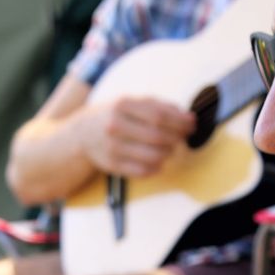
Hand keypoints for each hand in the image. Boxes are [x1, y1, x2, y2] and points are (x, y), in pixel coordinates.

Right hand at [80, 96, 195, 176]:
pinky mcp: (112, 165)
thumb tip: (187, 117)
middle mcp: (115, 125)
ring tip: (170, 149)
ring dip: (169, 154)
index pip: (159, 115)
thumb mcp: (132, 102)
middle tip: (183, 138)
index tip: (192, 125)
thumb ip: (159, 106)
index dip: (180, 122)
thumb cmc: (115, 115)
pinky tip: (158, 161)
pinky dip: (157, 168)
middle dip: (177, 138)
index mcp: (122, 105)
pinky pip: (143, 171)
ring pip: (153, 156)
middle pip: (158, 136)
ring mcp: (112, 147)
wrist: (82, 133)